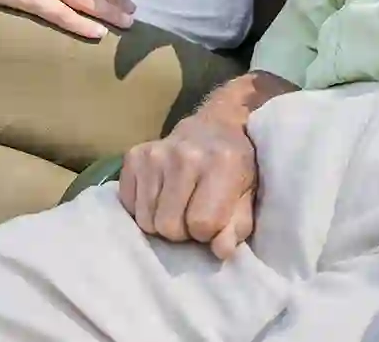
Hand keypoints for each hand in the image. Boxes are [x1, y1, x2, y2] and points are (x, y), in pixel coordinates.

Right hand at [118, 112, 259, 259]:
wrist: (215, 126)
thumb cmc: (236, 167)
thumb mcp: (248, 196)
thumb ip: (237, 226)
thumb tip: (219, 251)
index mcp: (221, 163)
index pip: (201, 224)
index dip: (207, 232)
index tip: (212, 221)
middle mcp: (185, 155)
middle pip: (169, 226)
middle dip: (182, 231)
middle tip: (191, 215)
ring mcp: (155, 154)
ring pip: (146, 220)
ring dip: (162, 222)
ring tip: (176, 206)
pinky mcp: (134, 156)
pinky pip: (129, 206)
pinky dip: (144, 209)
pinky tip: (160, 196)